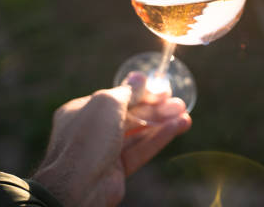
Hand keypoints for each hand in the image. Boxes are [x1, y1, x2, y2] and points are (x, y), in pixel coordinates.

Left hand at [32, 73, 191, 206]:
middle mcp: (93, 130)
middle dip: (156, 109)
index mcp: (83, 111)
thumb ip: (127, 91)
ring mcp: (105, 151)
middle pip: (131, 116)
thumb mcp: (108, 103)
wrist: (78, 186)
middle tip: (179, 103)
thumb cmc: (88, 138)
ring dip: (162, 123)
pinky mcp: (117, 169)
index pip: (118, 98)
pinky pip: (140, 150)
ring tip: (185, 116)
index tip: (163, 90)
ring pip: (138, 133)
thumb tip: (140, 77)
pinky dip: (159, 139)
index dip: (142, 93)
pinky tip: (177, 128)